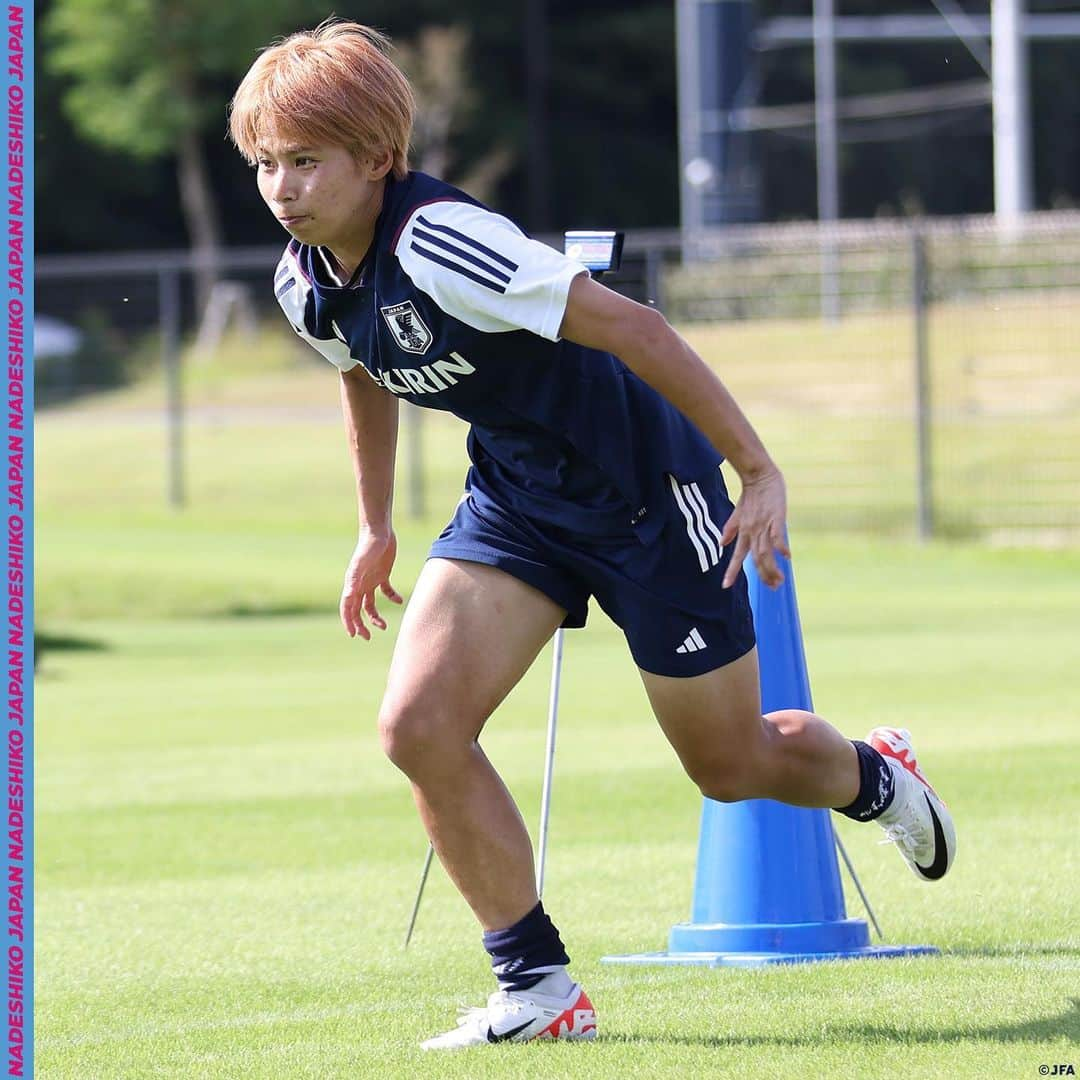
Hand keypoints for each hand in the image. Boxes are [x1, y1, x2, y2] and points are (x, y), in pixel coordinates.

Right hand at [339, 529, 403, 638]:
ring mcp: (371, 580)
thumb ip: (354, 580)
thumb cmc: (368, 547)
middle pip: (358, 610)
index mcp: (352, 584)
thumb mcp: (361, 564)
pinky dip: (391, 597)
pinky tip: (398, 600)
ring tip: (384, 626)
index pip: (347, 608)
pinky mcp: (382, 575)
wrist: (379, 531)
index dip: (349, 622)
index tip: (354, 635)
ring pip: (370, 604)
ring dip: (375, 616)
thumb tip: (348, 597)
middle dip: (361, 625)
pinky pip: (386, 591)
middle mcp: (360, 585)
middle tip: (368, 637)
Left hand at [720, 466, 790, 589]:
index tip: (725, 586)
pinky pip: (777, 536)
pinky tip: (787, 557)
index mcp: (743, 531)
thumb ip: (730, 528)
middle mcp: (752, 531)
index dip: (731, 571)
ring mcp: (763, 525)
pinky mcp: (775, 518)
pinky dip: (781, 547)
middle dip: (763, 575)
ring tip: (779, 581)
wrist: (759, 475)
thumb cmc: (751, 494)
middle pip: (756, 559)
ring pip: (765, 552)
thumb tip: (721, 543)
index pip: (737, 556)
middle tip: (772, 588)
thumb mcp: (737, 513)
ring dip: (772, 568)